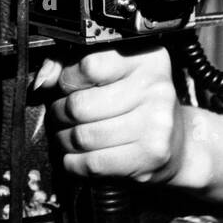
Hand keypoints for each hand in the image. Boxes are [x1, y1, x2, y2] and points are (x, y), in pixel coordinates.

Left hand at [40, 45, 190, 183]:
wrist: (178, 144)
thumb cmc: (139, 105)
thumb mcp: (115, 75)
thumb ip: (74, 67)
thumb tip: (44, 80)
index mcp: (147, 59)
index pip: (89, 65)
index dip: (67, 80)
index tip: (65, 87)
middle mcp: (155, 87)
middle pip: (80, 105)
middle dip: (59, 114)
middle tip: (60, 116)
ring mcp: (156, 123)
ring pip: (83, 136)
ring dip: (64, 140)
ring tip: (67, 137)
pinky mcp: (150, 155)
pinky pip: (94, 163)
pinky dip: (75, 164)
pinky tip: (77, 158)